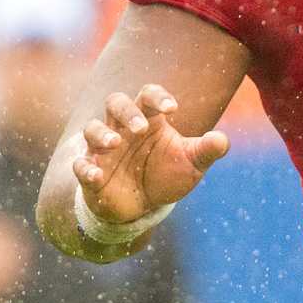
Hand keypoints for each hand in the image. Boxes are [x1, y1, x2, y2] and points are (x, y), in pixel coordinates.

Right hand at [74, 84, 229, 223]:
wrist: (143, 207)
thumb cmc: (167, 174)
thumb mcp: (191, 164)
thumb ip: (206, 150)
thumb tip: (222, 140)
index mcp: (148, 119)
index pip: (147, 95)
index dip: (158, 97)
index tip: (173, 109)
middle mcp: (122, 128)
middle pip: (115, 102)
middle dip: (127, 112)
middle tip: (141, 128)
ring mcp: (103, 150)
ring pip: (91, 128)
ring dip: (101, 134)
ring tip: (114, 143)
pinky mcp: (91, 173)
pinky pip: (80, 165)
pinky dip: (84, 168)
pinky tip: (96, 175)